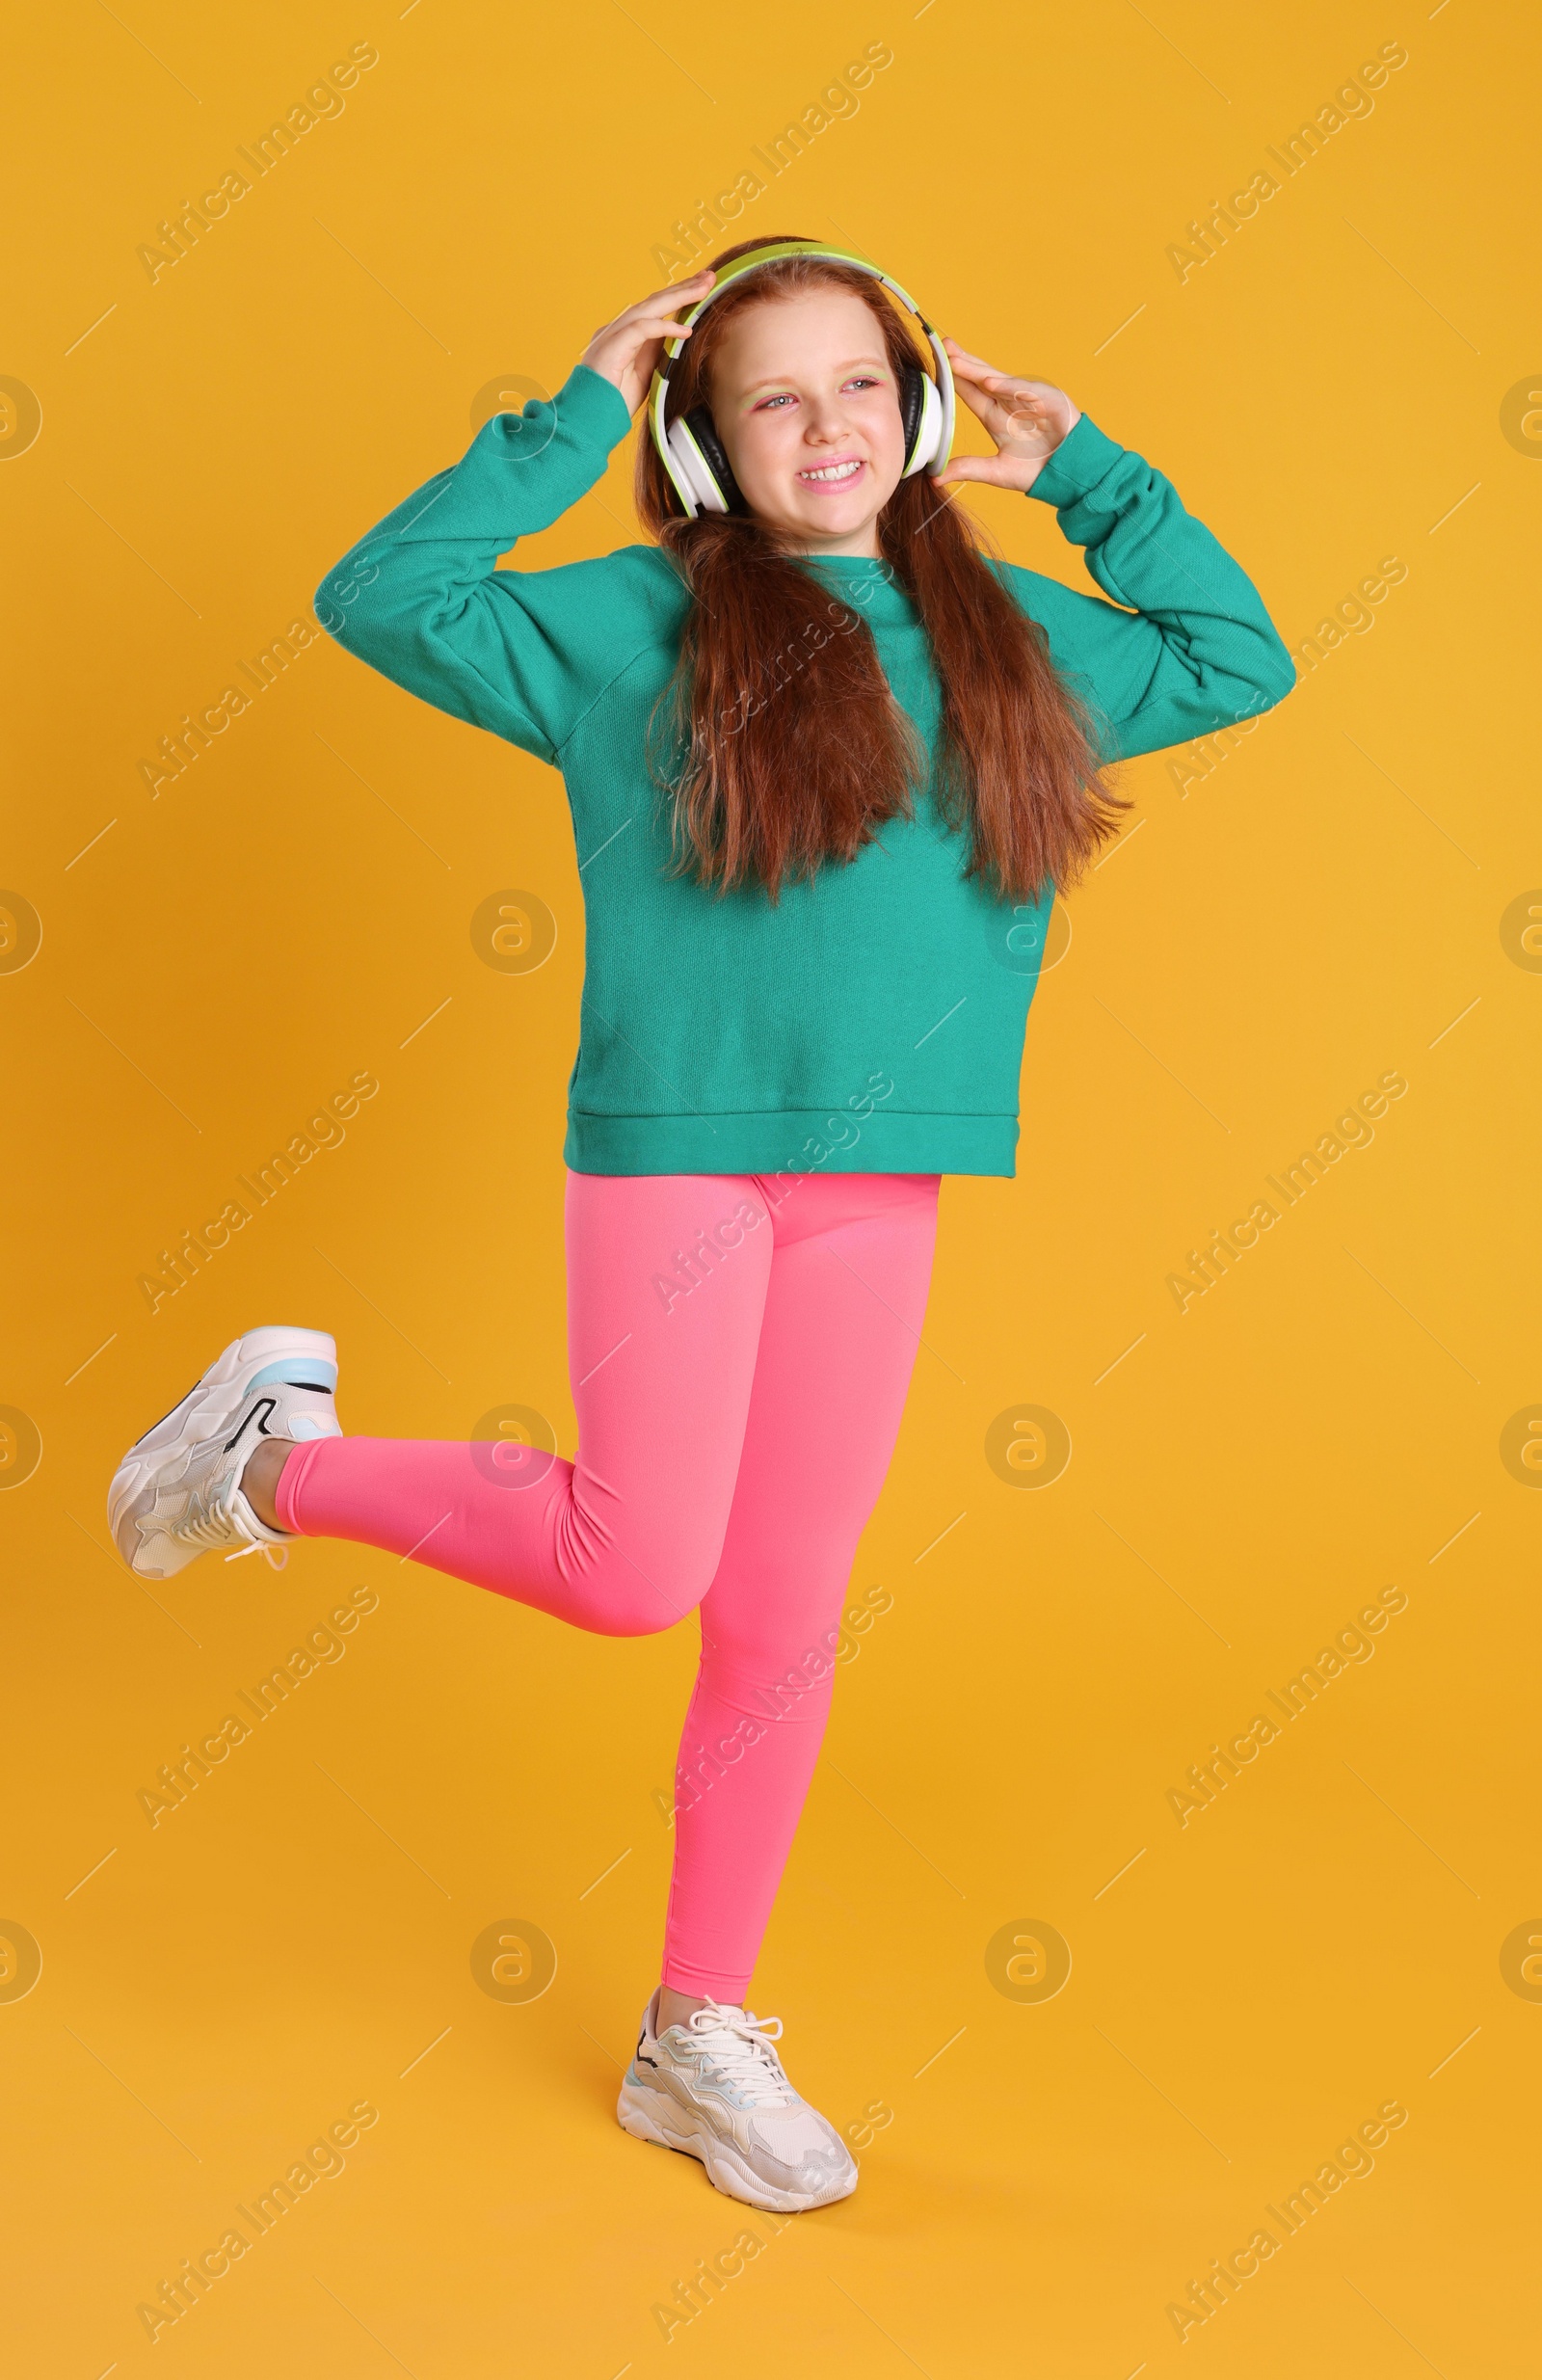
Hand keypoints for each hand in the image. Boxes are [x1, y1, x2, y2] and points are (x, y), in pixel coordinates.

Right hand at [578, 269, 714, 415]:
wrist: (589, 420)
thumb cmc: (614, 402)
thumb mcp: (644, 374)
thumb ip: (656, 353)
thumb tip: (677, 337)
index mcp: (624, 334)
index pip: (655, 309)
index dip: (679, 297)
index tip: (702, 288)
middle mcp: (618, 329)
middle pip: (654, 301)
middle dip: (683, 288)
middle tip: (709, 277)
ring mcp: (613, 335)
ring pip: (649, 307)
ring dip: (678, 297)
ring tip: (703, 290)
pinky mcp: (612, 346)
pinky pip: (642, 329)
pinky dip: (665, 327)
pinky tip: (685, 330)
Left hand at [933, 339, 1081, 493]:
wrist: (1071, 475)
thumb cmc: (1038, 471)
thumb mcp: (997, 472)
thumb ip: (968, 469)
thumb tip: (934, 478)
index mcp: (995, 417)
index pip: (970, 392)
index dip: (954, 378)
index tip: (936, 363)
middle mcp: (1009, 403)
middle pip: (982, 377)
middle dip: (963, 362)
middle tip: (943, 346)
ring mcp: (1028, 398)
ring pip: (999, 379)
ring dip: (977, 370)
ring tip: (956, 361)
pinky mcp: (1048, 399)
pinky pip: (1024, 391)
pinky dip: (1008, 386)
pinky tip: (989, 382)